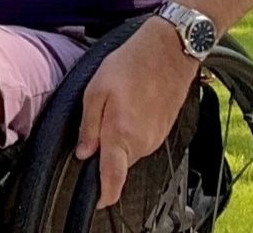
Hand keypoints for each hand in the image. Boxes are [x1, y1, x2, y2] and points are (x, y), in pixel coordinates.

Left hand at [74, 18, 202, 208]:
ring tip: (115, 106)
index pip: (113, 177)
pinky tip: (129, 105)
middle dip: (105, 150)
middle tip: (98, 118)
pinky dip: (130, 130)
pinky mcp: (163, 130)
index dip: (104, 194)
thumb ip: (88, 125)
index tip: (96, 201)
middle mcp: (142, 142)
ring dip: (118, 137)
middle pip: (117, 162)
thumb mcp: (96, 90)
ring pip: (128, 150)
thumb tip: (83, 152)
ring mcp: (155, 137)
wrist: (169, 51)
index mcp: (121, 134)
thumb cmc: (131, 65)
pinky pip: (140, 140)